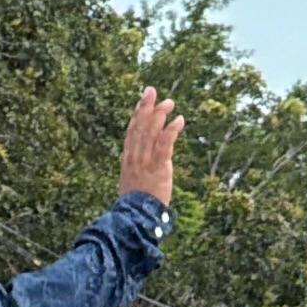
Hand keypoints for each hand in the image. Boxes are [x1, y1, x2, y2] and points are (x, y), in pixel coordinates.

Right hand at [119, 88, 182, 202]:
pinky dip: (172, 130)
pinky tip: (179, 120)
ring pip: (151, 131)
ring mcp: (145, 160)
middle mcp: (134, 155)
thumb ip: (138, 167)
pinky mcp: (158, 166)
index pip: (132, 131)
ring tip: (169, 103)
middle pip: (140, 126)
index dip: (137, 113)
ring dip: (160, 115)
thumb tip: (143, 160)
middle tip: (152, 91)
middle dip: (146, 107)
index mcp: (128, 157)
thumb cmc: (136, 202)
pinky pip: (165, 144)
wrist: (135, 216)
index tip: (143, 100)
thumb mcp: (133, 180)